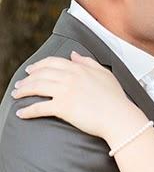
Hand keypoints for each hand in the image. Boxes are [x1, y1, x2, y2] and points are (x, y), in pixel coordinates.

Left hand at [11, 52, 138, 138]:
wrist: (119, 117)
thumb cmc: (116, 99)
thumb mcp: (104, 74)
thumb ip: (88, 62)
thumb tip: (74, 55)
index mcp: (78, 68)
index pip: (51, 63)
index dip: (38, 66)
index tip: (30, 70)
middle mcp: (69, 77)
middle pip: (40, 74)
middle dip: (27, 79)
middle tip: (19, 84)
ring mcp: (65, 92)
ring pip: (37, 88)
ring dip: (23, 91)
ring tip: (16, 95)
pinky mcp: (63, 108)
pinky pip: (40, 108)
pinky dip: (28, 111)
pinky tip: (21, 113)